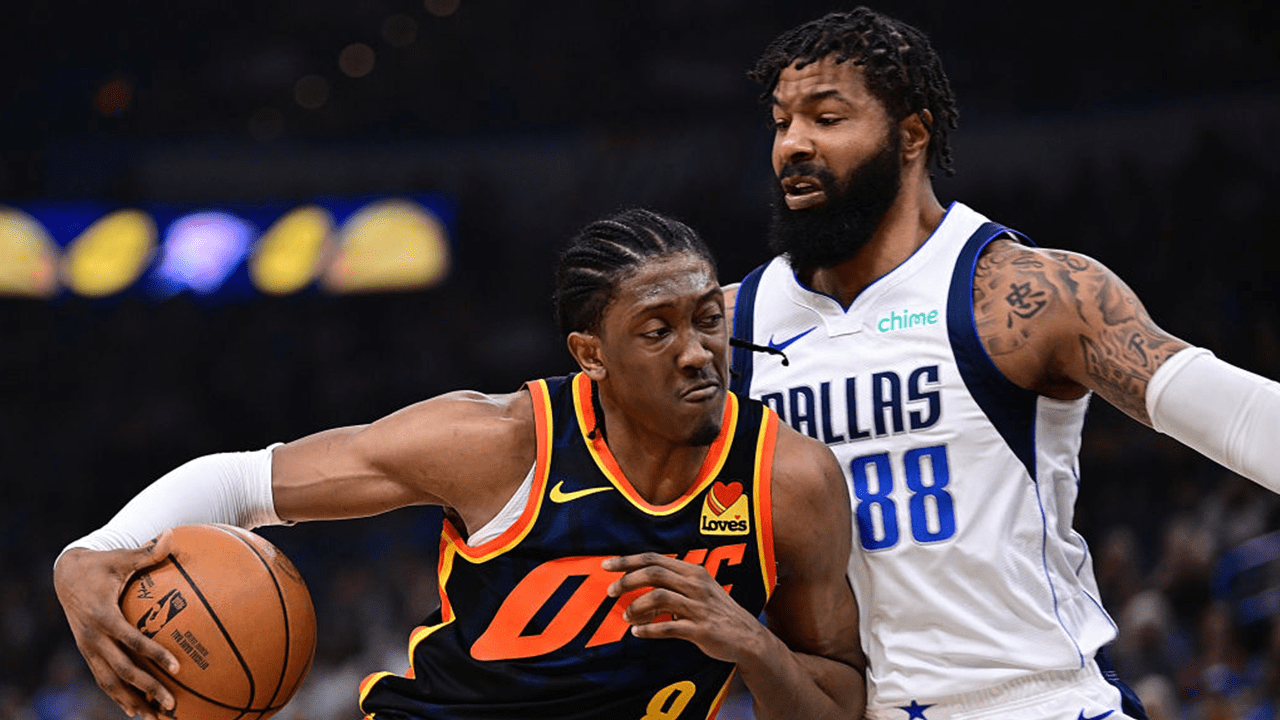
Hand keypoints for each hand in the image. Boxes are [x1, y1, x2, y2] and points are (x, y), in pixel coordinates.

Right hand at [53, 532, 180, 719]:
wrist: (65, 575)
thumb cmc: (102, 564)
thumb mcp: (122, 558)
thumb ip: (149, 551)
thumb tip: (173, 534)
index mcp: (104, 616)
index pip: (132, 640)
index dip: (154, 654)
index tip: (177, 667)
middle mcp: (93, 638)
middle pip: (121, 671)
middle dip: (147, 689)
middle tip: (172, 703)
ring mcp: (88, 649)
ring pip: (110, 682)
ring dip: (133, 701)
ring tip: (155, 719)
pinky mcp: (88, 653)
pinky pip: (103, 680)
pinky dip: (119, 696)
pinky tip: (136, 711)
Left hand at [602, 552, 768, 663]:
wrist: (748, 638)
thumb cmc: (718, 612)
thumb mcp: (699, 589)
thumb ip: (673, 583)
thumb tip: (638, 583)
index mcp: (693, 572)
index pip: (654, 559)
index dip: (628, 560)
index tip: (606, 565)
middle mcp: (696, 585)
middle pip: (653, 574)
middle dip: (627, 581)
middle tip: (611, 592)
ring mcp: (699, 607)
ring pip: (658, 598)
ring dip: (636, 607)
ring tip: (627, 617)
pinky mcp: (701, 630)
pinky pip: (668, 627)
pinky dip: (648, 630)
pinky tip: (638, 633)